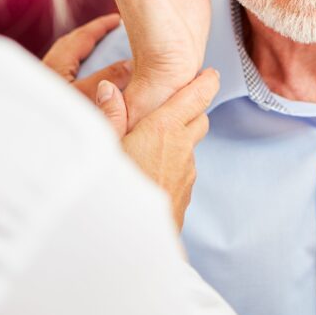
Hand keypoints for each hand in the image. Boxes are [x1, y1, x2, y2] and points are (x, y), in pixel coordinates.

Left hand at [42, 13, 132, 135]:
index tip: (118, 19)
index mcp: (54, 67)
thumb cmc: (57, 125)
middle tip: (111, 32)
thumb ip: (109, 78)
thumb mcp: (89, 98)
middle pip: (69, 46)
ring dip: (84, 55)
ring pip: (65, 63)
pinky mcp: (43, 102)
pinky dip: (79, 72)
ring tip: (104, 56)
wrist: (26, 149)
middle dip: (90, 36)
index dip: (100, 26)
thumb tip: (130, 62)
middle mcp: (45, 74)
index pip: (80, 37)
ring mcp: (42, 88)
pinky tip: (89, 83)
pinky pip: (64, 78)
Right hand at [95, 68, 219, 230]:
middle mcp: (182, 148)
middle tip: (177, 101)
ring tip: (156, 137)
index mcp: (164, 129)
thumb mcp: (105, 147)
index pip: (196, 96)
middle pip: (199, 118)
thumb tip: (111, 88)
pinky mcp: (186, 192)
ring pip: (191, 145)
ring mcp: (187, 172)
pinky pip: (184, 168)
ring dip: (181, 137)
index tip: (210, 72)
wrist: (131, 242)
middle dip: (192, 107)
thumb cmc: (115, 191)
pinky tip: (152, 168)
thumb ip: (110, 115)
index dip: (205, 81)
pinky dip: (174, 161)